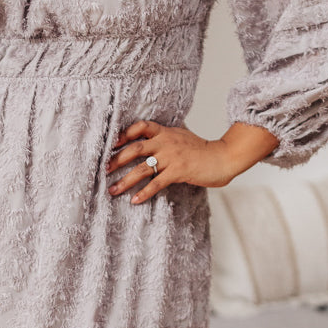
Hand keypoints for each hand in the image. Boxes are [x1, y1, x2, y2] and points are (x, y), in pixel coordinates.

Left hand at [105, 119, 279, 202]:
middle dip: (117, 159)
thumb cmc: (202, 150)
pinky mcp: (179, 172)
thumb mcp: (182, 137)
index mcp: (166, 132)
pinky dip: (144, 192)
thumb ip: (166, 137)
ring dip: (125, 180)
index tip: (111, 143)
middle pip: (135, 148)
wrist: (223, 157)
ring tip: (112, 190)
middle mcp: (167, 142)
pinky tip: (134, 200)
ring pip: (142, 168)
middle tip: (104, 169)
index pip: (141, 126)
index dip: (125, 133)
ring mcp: (172, 157)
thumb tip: (151, 140)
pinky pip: (157, 183)